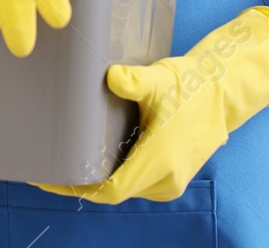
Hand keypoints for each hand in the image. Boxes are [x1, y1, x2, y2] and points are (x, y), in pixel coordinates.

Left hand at [33, 6, 268, 202]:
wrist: (222, 95)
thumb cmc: (190, 86)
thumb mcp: (160, 79)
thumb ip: (135, 82)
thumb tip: (112, 77)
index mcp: (160, 161)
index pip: (109, 188)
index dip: (75, 187)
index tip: (48, 178)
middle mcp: (166, 180)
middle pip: (112, 191)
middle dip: (79, 182)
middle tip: (47, 165)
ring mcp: (170, 181)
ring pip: (123, 187)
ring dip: (95, 178)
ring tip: (63, 162)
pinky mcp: (170, 177)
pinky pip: (133, 182)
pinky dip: (111, 173)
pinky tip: (90, 158)